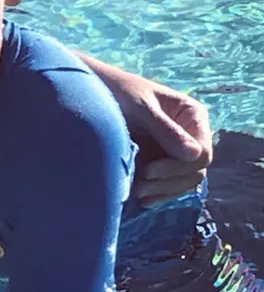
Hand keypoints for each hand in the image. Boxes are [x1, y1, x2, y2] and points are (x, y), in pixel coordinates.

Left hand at [83, 57, 211, 202]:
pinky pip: (169, 184)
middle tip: (141, 184)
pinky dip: (159, 193)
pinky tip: (143, 200)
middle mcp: (190, 134)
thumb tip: (194, 155)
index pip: (202, 151)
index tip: (150, 170)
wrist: (90, 91)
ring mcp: (176, 150)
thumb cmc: (116, 90)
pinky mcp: (161, 162)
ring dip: (164, 190)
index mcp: (192, 115)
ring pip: (185, 181)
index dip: (181, 166)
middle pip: (196, 169)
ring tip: (138, 193)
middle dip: (171, 180)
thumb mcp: (139, 107)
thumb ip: (164, 129)